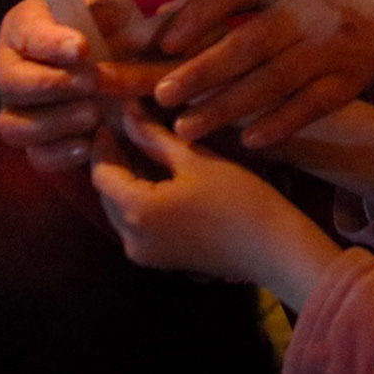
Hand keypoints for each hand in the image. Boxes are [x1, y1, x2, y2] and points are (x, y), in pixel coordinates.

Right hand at [0, 0, 168, 170]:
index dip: (50, 44)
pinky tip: (88, 145)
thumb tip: (101, 18)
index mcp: (24, 27)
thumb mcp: (114, 11)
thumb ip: (109, 9)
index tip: (82, 48)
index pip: (26, 35)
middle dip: (52, 84)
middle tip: (92, 81)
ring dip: (55, 122)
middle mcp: (11, 70)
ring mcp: (19, 110)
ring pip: (14, 126)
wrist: (125, 65)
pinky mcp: (37, 143)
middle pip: (11, 83)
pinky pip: (36, 157)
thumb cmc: (112, 30)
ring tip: (94, 113)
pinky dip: (60, 155)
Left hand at [91, 106, 339, 308]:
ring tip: (142, 149)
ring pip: (120, 210)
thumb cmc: (239, 199)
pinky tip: (159, 178)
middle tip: (126, 129)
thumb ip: (154, 137)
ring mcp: (145, 254)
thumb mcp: (195, 160)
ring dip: (126, 181)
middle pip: (106, 194)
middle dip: (113, 162)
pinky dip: (139, 200)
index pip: (100, 172)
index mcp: (136, 211)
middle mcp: (131, 239)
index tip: (110, 118)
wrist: (273, 249)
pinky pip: (137, 225)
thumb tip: (127, 113)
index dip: (102, 144)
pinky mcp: (161, 260)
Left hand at [151, 0, 373, 148]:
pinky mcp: (350, 79)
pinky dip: (280, 123)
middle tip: (162, 96)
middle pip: (250, 42)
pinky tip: (248, 140)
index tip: (166, 45)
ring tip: (186, 128)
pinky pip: (311, 105)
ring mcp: (331, 45)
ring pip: (274, 81)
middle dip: (203, 72)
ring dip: (228, 107)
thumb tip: (158, 21)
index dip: (198, 14)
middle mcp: (307, 7)